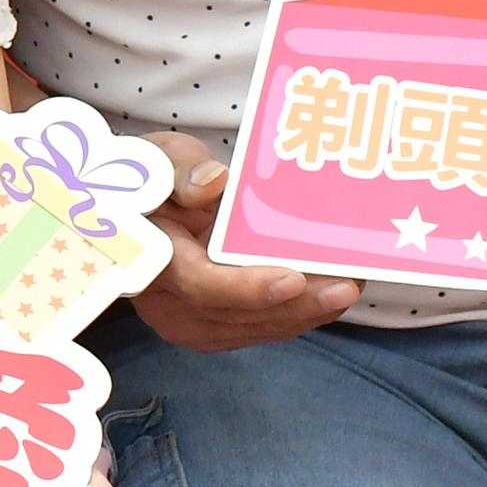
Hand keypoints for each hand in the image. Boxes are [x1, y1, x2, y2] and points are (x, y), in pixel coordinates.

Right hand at [128, 147, 355, 353]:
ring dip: (304, 312)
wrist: (136, 212)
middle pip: (235, 314)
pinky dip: (296, 314)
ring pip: (253, 327)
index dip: (246, 287)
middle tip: (347, 286)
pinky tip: (330, 296)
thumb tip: (216, 182)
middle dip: (295, 304)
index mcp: (149, 256)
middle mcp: (163, 301)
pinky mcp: (209, 328)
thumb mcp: (161, 158)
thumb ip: (184, 170)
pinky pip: (257, 328)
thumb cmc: (153, 179)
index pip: (198, 283)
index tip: (292, 279)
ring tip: (350, 285)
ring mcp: (186, 321)